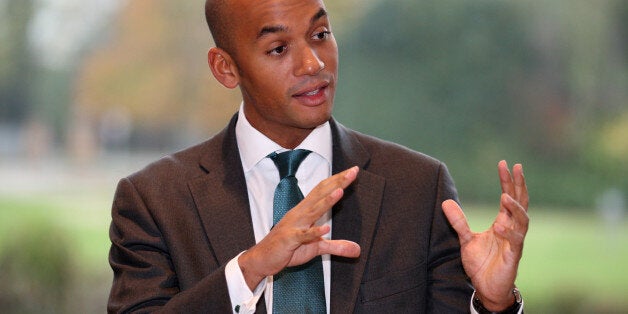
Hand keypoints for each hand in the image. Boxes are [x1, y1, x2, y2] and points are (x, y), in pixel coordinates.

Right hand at [238, 166, 361, 289]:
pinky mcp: (290, 240)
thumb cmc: (287, 249)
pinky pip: (303, 235)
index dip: (338, 180)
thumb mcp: (316, 248)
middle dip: (337, 182)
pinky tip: (325, 228)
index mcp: (305, 211)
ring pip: (313, 211)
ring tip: (340, 191)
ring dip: (327, 201)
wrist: (262, 259)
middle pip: (321, 194)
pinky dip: (314, 232)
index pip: (323, 191)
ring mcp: (294, 226)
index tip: (353, 171)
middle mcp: (300, 214)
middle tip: (353, 171)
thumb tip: (358, 250)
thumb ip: (337, 247)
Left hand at [442, 160, 528, 310]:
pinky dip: (509, 233)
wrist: (487, 288)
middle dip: (518, 185)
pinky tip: (499, 226)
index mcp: (503, 222)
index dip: (507, 180)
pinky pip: (516, 241)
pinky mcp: (513, 256)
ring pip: (522, 220)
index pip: (508, 196)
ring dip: (515, 208)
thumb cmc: (481, 263)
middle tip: (515, 167)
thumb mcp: (466, 239)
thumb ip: (458, 221)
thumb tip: (446, 202)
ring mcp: (515, 241)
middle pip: (521, 202)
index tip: (504, 163)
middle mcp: (512, 229)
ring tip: (504, 197)